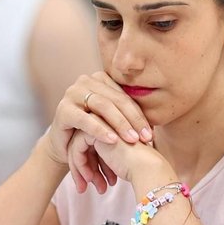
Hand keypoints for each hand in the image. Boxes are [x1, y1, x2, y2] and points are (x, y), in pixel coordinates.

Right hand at [41, 73, 153, 194]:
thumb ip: (127, 114)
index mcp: (100, 79)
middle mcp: (86, 81)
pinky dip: (100, 130)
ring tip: (132, 140)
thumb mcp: (111, 120)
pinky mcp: (63, 110)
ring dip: (120, 124)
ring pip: (102, 107)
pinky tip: (112, 140)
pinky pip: (85, 120)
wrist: (64, 145)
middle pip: (116, 100)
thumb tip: (159, 114)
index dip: (139, 115)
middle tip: (145, 138)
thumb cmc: (92, 132)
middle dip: (133, 120)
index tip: (151, 133)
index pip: (124, 96)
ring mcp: (72, 93)